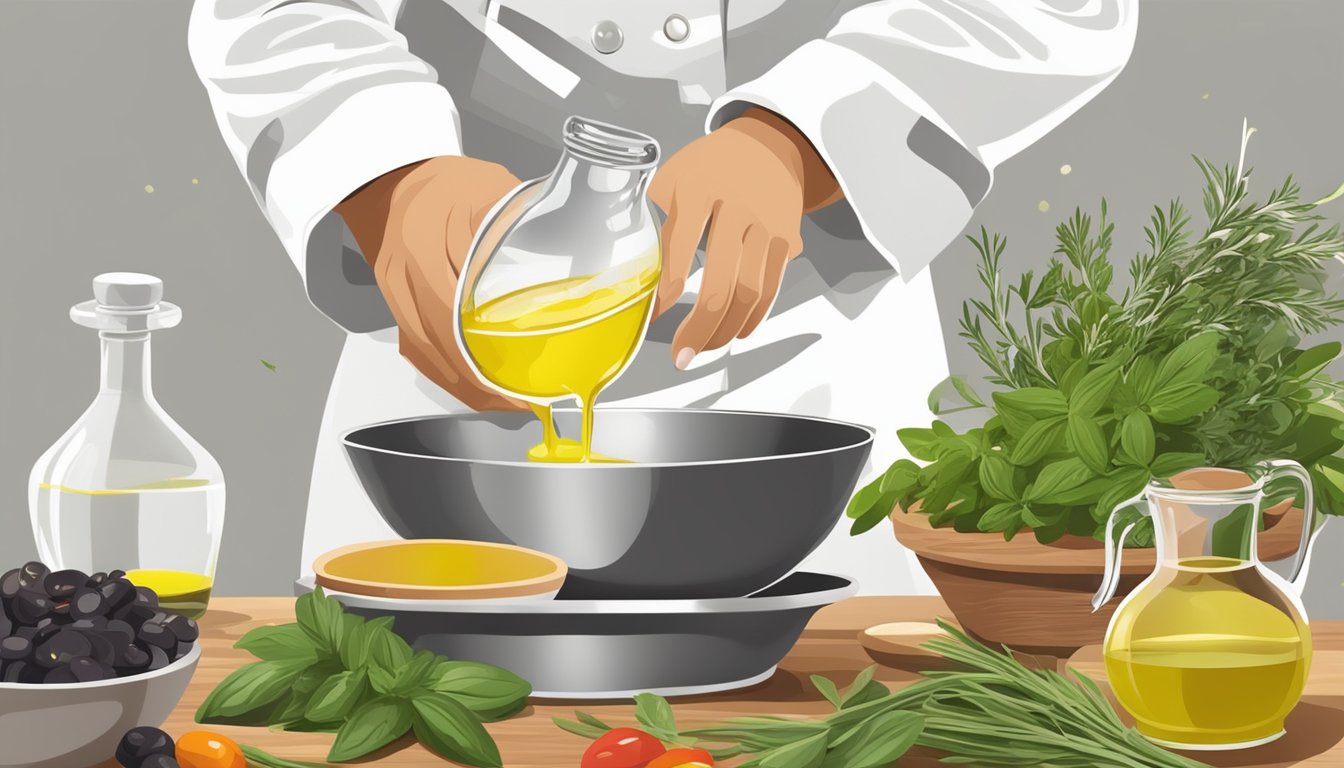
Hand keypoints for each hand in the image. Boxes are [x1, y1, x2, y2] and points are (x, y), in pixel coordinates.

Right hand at [335, 156, 525, 409]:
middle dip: (482, 383)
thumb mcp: (492, 188)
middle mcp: (406, 271)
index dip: (488, 355)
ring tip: (504, 401)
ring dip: (465, 386)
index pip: (456, 314)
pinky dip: (446, 375)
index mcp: (430, 241)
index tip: (523, 377)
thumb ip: (530, 217)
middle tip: (523, 400)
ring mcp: (395, 291)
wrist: (392, 179)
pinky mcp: (393, 305)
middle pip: (441, 346)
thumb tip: (593, 235)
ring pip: (427, 356)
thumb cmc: (447, 183)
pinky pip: (416, 351)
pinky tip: (472, 386)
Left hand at [649, 107, 841, 368]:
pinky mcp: (787, 240)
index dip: (664, 291)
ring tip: (703, 349)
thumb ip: (658, 223)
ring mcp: (768, 225)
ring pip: (750, 294)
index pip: (681, 249)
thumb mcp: (674, 179)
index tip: (652, 317)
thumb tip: (637, 279)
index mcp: (700, 186)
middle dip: (699, 327)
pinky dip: (752, 318)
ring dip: (725, 330)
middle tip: (680, 355)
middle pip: (722, 283)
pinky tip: (733, 332)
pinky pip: (771, 289)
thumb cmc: (711, 166)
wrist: (769, 145)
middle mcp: (740, 206)